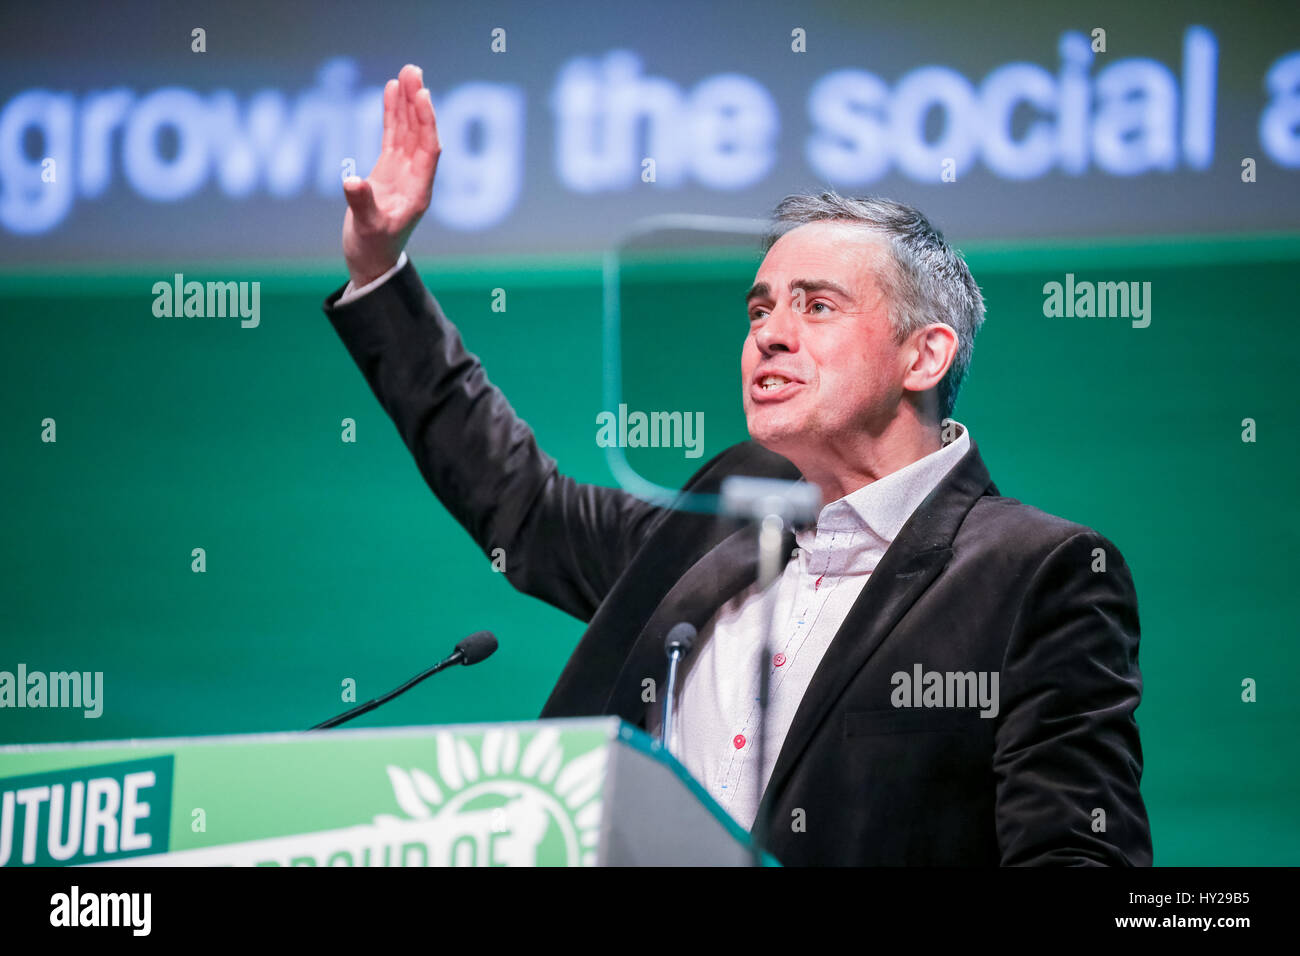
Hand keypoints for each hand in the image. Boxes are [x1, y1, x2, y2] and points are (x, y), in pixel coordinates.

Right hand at [342, 64, 440, 287]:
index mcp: (419, 191)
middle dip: (418, 102)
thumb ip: (361, 203)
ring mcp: (403, 171)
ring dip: (407, 102)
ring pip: (407, 130)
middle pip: (420, 133)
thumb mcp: (366, 228)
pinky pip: (393, 136)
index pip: (428, 150)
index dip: (426, 123)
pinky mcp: (388, 169)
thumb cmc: (373, 248)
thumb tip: (351, 180)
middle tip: (413, 71)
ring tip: (405, 72)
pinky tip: (392, 91)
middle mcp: (415, 177)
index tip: (423, 96)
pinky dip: (393, 114)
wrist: (371, 260)